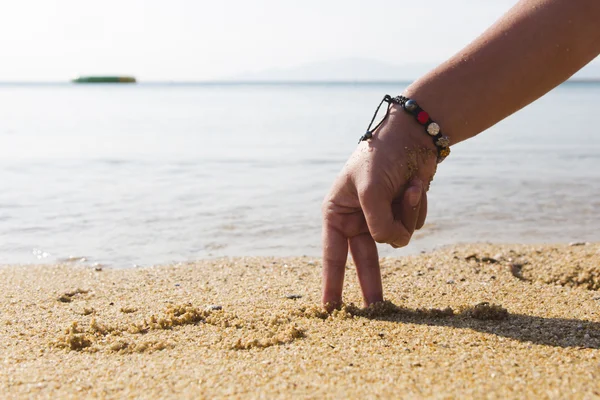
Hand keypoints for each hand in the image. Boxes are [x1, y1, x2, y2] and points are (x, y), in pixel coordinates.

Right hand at [321, 107, 437, 308]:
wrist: (414, 134)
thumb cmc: (382, 155)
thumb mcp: (370, 189)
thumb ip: (377, 223)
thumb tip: (391, 244)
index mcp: (337, 211)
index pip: (332, 255)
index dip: (332, 283)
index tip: (331, 310)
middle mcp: (357, 218)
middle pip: (365, 260)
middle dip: (372, 282)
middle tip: (375, 311)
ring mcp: (381, 217)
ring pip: (397, 239)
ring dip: (406, 214)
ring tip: (408, 186)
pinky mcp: (402, 212)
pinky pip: (413, 226)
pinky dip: (417, 207)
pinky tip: (416, 185)